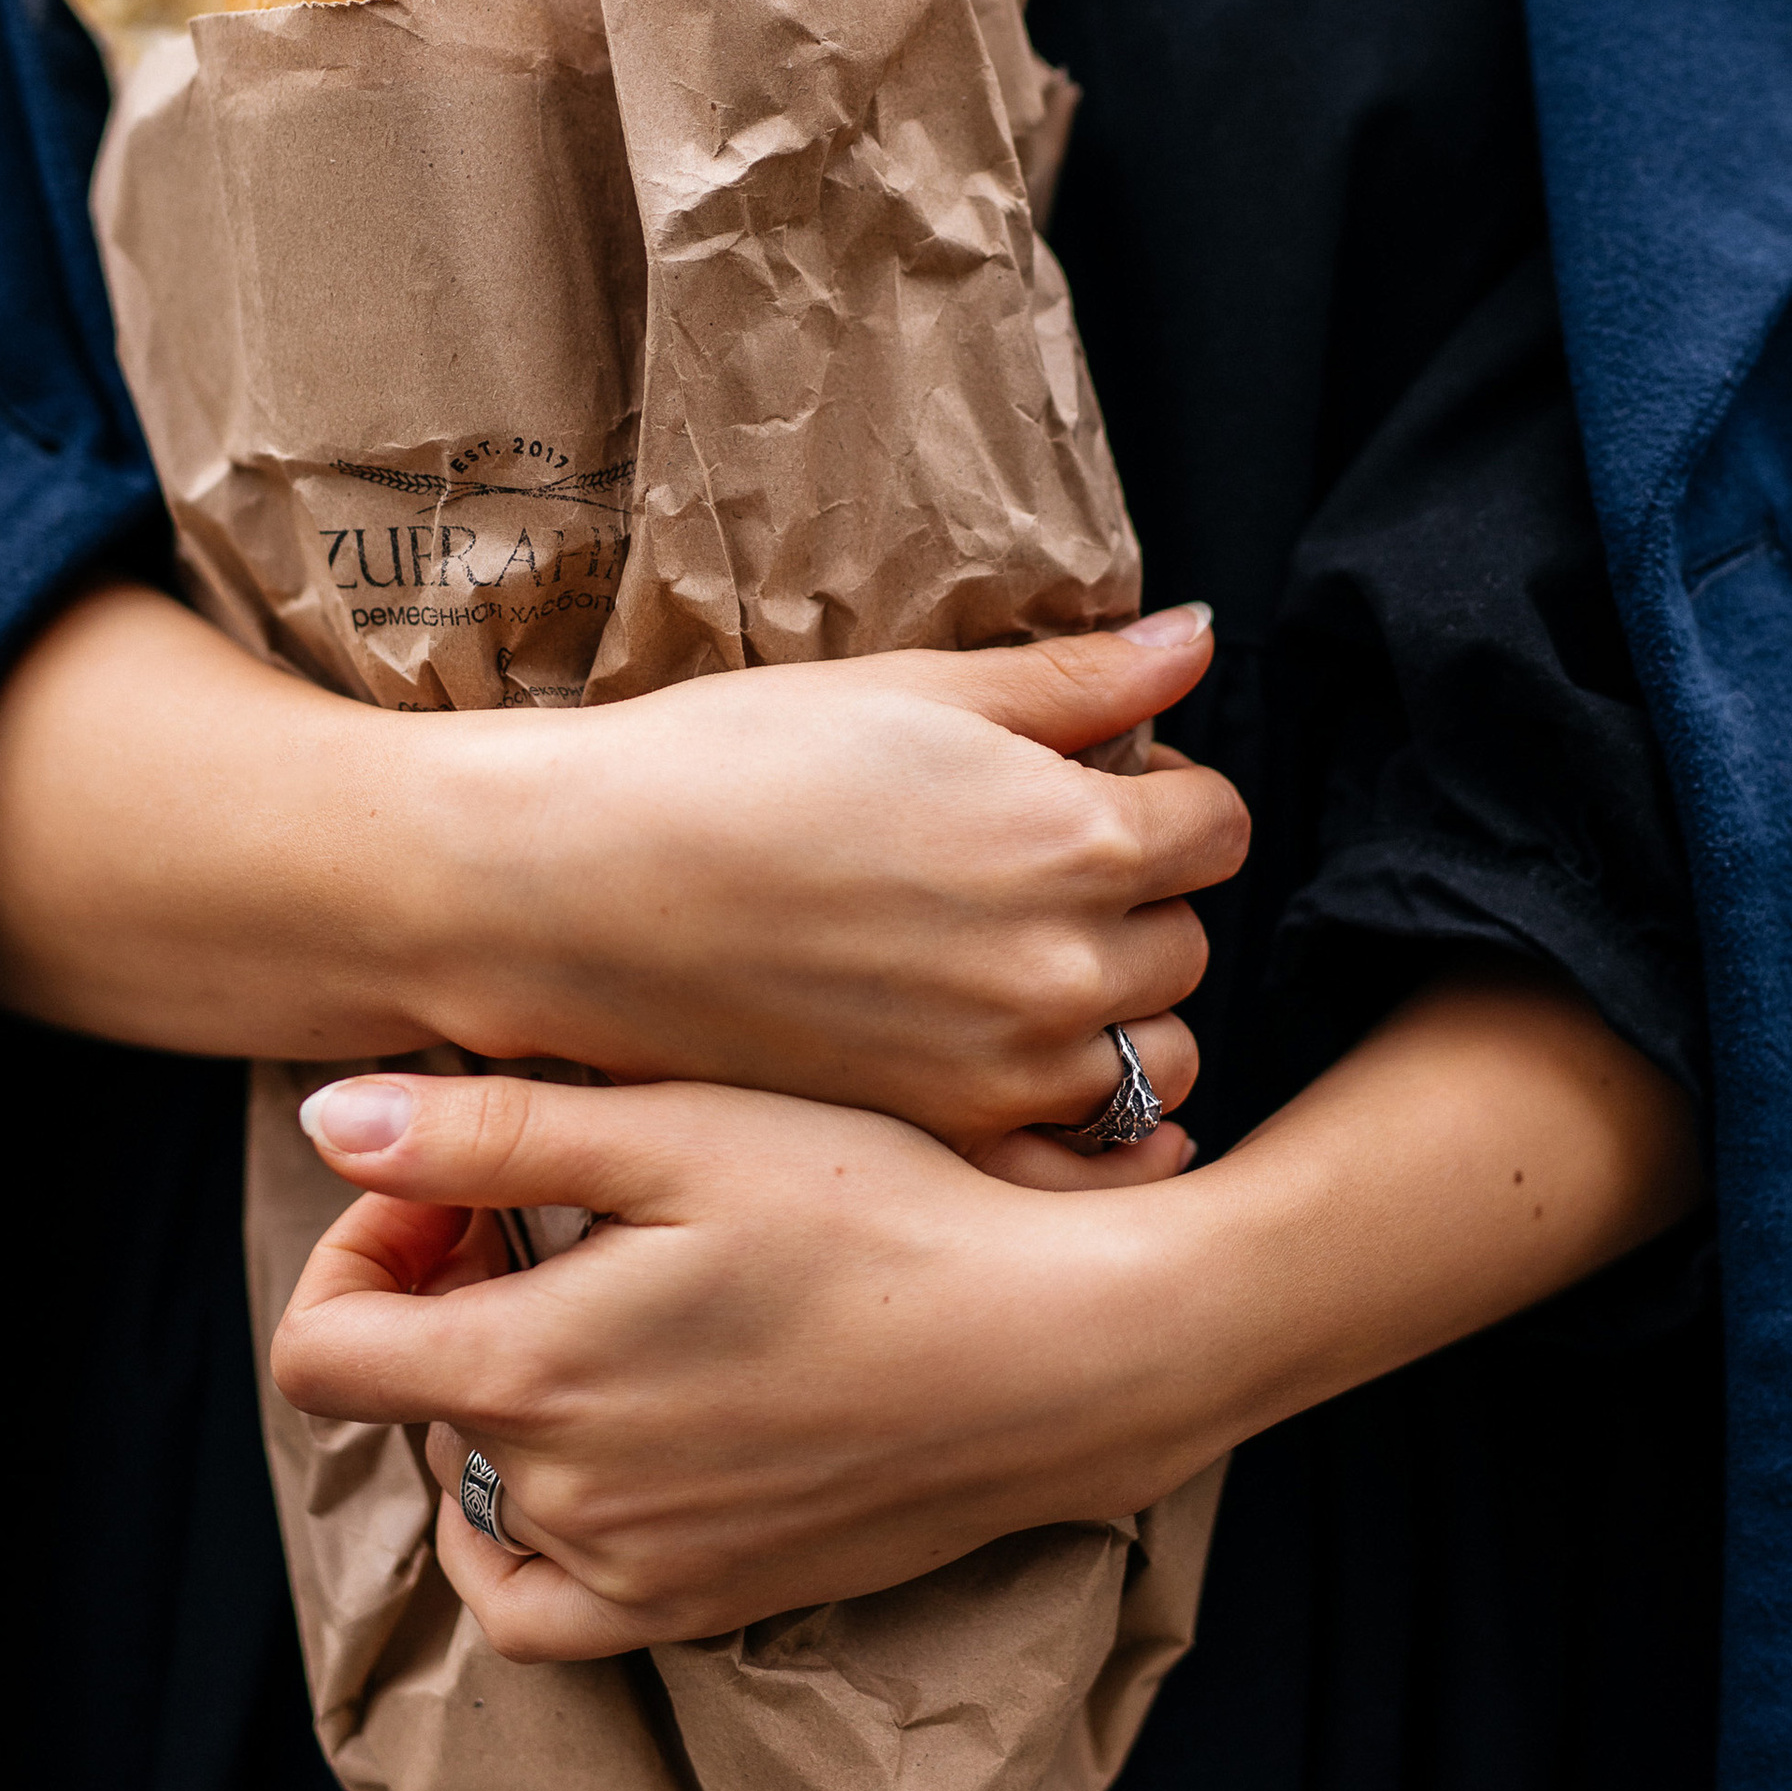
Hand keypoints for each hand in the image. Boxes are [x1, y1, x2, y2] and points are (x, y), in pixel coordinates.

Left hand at [275, 982, 1701, 1659]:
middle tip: (537, 1210)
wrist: (1061, 1350)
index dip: (355, 1251)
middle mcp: (562, 1498)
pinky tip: (590, 1444)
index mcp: (530, 1373)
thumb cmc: (885, 1215)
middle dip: (433, 1298)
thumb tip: (323, 1119)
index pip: (322, 1353)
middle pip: (401, 1407)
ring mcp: (634, 1569)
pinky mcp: (706, 1604)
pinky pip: (548, 1608)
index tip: (446, 1184)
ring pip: (475, 1493)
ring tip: (586, 1302)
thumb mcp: (684, 1135)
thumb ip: (489, 1135)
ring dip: (490, 1398)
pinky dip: (529, 1530)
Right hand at [410, 606, 1240, 1147]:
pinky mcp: (944, 1134)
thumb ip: (1075, 682)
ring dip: (1113, 1009)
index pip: (1218, 826)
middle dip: (1135, 898)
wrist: (573, 889)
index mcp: (1076, 835)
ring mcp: (1006, 1069)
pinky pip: (1081, 1148)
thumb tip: (1195, 642)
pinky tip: (1002, 1053)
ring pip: (1152, 1054)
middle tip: (1028, 866)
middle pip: (1188, 941)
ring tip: (1007, 959)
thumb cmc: (726, 763)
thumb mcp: (911, 689)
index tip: (1092, 783)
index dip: (1164, 793)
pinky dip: (1071, 1111)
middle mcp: (1064, 967)